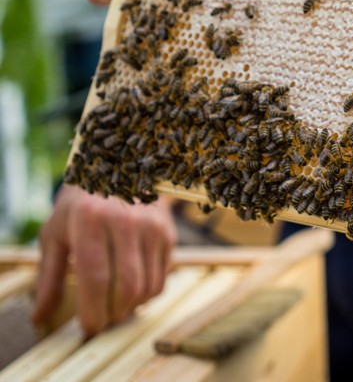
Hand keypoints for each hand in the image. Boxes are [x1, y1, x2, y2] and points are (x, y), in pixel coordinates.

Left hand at [32, 184, 176, 335]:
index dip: (94, 311)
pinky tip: (130, 292)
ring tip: (114, 309)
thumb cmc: (80, 205)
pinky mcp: (168, 233)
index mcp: (91, 220)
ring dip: (131, 308)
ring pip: (148, 287)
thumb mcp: (55, 234)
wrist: (117, 170)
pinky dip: (146, 294)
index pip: (96, 278)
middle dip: (113, 315)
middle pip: (126, 287)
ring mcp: (152, 227)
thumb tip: (38, 316)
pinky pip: (161, 278)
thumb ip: (48, 278)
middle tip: (101, 322)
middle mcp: (126, 222)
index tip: (88, 328)